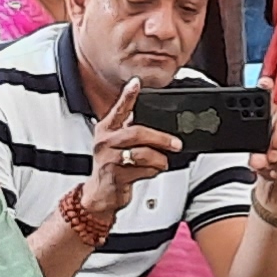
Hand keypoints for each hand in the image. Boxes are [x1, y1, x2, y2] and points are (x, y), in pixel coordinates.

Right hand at [84, 85, 178, 212]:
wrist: (100, 194)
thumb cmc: (111, 166)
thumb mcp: (115, 144)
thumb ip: (130, 130)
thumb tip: (155, 122)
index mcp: (106, 129)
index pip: (118, 109)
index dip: (128, 95)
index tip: (136, 83)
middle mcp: (105, 142)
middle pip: (137, 133)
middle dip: (161, 138)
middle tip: (175, 143)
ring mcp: (109, 160)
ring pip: (143, 154)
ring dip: (159, 159)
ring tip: (163, 162)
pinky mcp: (116, 177)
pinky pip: (143, 171)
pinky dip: (153, 171)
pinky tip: (152, 171)